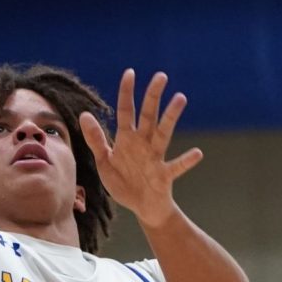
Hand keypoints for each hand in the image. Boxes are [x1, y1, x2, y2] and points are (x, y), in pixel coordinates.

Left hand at [79, 70, 202, 230]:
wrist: (142, 208)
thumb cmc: (124, 183)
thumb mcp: (104, 162)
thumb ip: (95, 140)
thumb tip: (84, 114)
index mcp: (126, 140)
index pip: (126, 111)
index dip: (127, 92)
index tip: (130, 73)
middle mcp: (143, 144)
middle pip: (148, 115)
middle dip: (153, 96)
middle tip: (161, 76)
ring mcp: (156, 158)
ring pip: (164, 133)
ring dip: (171, 117)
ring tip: (180, 98)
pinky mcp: (164, 175)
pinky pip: (177, 166)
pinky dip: (186, 161)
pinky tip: (197, 153)